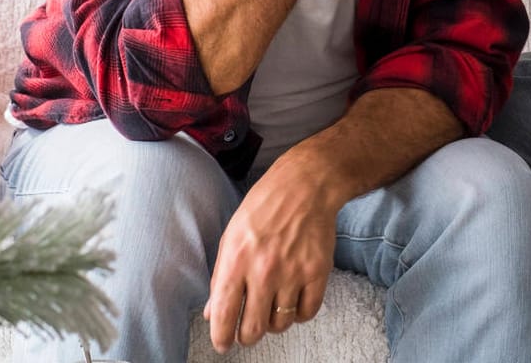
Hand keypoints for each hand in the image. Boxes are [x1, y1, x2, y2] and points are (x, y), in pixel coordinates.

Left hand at [204, 158, 335, 351]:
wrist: (305, 185)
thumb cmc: (263, 207)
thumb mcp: (232, 236)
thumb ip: (221, 277)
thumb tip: (212, 313)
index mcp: (236, 259)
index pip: (224, 314)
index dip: (221, 337)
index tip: (222, 344)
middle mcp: (264, 270)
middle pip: (253, 329)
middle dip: (247, 335)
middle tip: (248, 328)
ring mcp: (293, 273)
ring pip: (280, 324)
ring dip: (273, 322)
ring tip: (271, 305)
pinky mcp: (318, 273)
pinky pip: (307, 313)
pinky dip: (298, 313)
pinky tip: (292, 299)